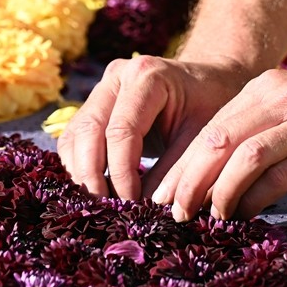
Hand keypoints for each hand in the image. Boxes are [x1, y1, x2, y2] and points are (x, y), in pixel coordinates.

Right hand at [57, 55, 255, 200]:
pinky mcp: (94, 104)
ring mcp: (102, 88)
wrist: (208, 81)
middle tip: (106, 209)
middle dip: (93, 175)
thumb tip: (150, 210)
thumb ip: (176, 171)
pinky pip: (75, 138)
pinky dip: (79, 166)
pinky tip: (96, 189)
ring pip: (75, 135)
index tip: (132, 203)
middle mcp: (117, 76)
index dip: (122, 172)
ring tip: (100, 204)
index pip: (121, 131)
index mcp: (147, 76)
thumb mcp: (202, 137)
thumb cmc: (211, 106)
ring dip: (81, 173)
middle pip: (89, 130)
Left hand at [152, 69, 286, 220]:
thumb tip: (211, 179)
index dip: (182, 163)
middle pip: (217, 140)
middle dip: (189, 179)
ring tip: (205, 217)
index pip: (209, 128)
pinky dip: (255, 198)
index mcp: (264, 89)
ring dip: (218, 191)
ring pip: (244, 156)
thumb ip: (256, 134)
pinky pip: (281, 176)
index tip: (162, 193)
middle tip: (172, 212)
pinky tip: (244, 215)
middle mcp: (280, 99)